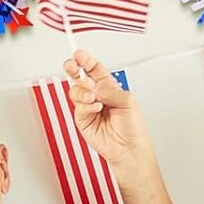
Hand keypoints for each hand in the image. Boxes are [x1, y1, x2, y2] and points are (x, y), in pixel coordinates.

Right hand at [63, 49, 149, 165]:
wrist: (129, 148)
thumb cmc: (132, 127)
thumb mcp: (127, 101)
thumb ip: (109, 90)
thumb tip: (94, 86)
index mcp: (108, 86)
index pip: (93, 68)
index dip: (85, 60)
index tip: (79, 54)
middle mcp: (96, 95)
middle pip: (79, 76)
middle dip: (73, 69)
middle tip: (71, 65)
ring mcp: (88, 107)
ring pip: (76, 91)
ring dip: (82, 91)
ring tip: (93, 97)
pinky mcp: (83, 120)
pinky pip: (79, 107)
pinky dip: (86, 105)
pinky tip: (95, 107)